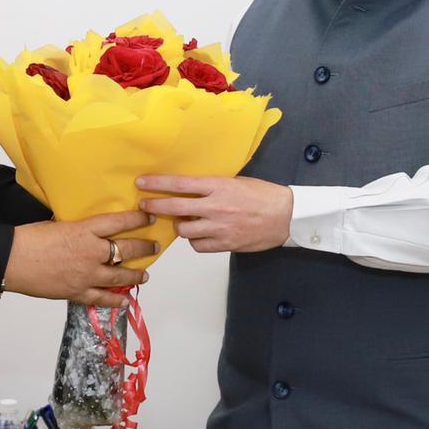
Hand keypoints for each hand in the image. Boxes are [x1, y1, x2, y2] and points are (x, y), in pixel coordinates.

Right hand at [2, 211, 158, 307]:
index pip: (119, 223)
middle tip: (154, 247)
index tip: (150, 216)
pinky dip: (115, 301)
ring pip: (120, 277)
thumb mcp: (57, 224)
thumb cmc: (29, 238)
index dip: (137, 220)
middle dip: (144, 248)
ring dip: (135, 275)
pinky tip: (125, 301)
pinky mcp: (77, 292)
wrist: (12, 260)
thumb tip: (86, 231)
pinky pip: (102, 298)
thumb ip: (77, 230)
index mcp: (85, 230)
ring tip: (144, 275)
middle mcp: (92, 252)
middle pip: (126, 250)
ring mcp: (86, 275)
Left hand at [137, 175, 292, 252]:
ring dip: (181, 226)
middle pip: (175, 208)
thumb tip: (189, 190)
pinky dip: (196, 241)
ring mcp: (220, 227)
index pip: (181, 184)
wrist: (286, 216)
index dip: (158, 184)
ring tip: (186, 221)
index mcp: (219, 186)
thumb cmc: (264, 196)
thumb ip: (212, 187)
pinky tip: (201, 235)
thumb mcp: (236, 182)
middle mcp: (216, 207)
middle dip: (155, 206)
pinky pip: (198, 246)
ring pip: (185, 230)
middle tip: (145, 205)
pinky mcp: (225, 244)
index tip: (142, 183)